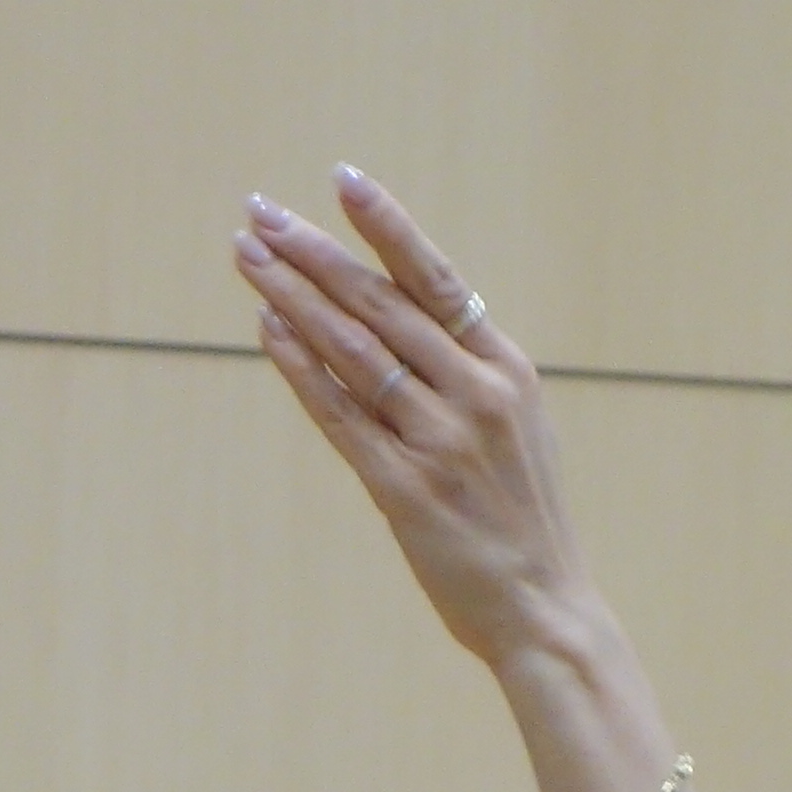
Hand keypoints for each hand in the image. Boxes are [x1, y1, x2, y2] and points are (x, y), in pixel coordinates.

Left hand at [236, 170, 593, 674]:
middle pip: (381, 303)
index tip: (342, 179)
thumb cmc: (524, 522)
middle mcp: (476, 394)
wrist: (544, 611)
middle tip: (261, 213)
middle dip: (314, 252)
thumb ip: (468, 375)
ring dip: (293, 296)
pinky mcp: (405, 491)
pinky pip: (341, 416)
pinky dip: (300, 369)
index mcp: (507, 370)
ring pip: (352, 350)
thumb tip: (405, 323)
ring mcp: (440, 441)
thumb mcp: (516, 430)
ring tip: (247, 257)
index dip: (387, 225)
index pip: (436, 278)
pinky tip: (266, 330)